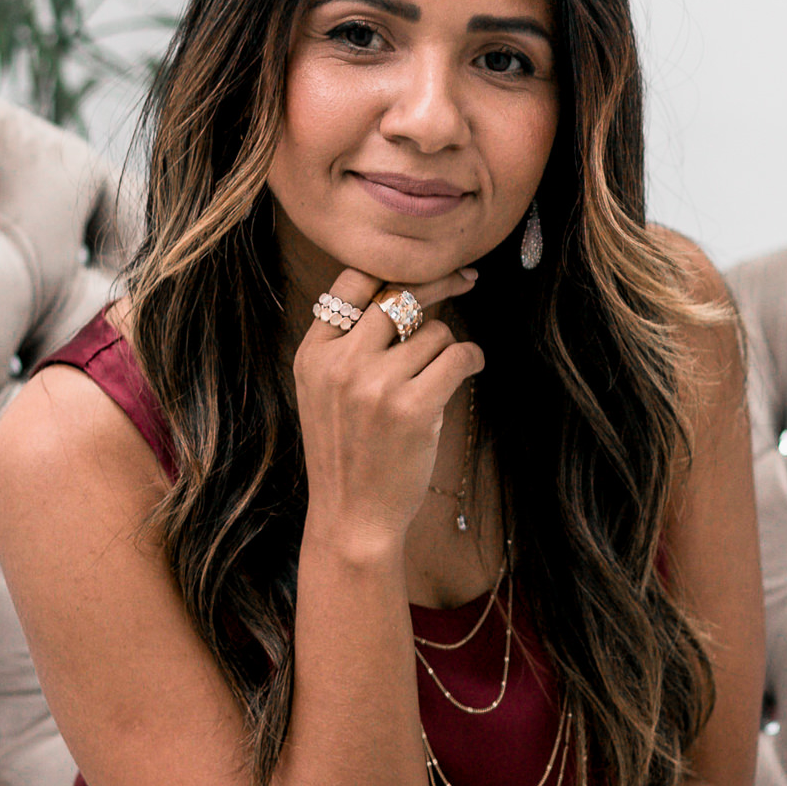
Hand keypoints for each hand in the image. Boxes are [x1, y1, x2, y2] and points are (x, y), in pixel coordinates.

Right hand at [293, 266, 482, 548]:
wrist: (352, 517)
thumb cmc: (347, 454)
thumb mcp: (324, 393)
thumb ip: (348, 345)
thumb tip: (407, 295)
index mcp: (314, 353)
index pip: (354, 282)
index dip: (394, 270)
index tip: (424, 268)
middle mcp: (341, 362)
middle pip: (399, 294)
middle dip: (439, 283)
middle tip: (465, 280)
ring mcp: (375, 384)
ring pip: (434, 330)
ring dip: (447, 346)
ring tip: (439, 376)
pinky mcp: (413, 407)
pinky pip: (458, 356)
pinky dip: (472, 358)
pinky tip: (470, 367)